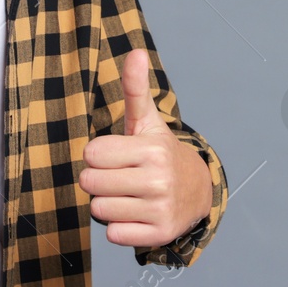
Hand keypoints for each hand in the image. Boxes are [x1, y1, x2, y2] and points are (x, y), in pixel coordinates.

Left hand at [78, 49, 211, 247]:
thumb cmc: (158, 154)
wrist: (197, 190)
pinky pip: (113, 234)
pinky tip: (136, 214)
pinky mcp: (159, 234)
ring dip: (107, 204)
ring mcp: (160, 209)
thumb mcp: (146, 121)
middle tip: (120, 176)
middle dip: (98, 180)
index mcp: (151, 149)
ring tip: (129, 195)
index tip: (115, 155)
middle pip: (91, 183)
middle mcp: (158, 180)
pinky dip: (119, 227)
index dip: (98, 155)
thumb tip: (135, 51)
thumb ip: (134, 89)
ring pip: (99, 210)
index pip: (91, 154)